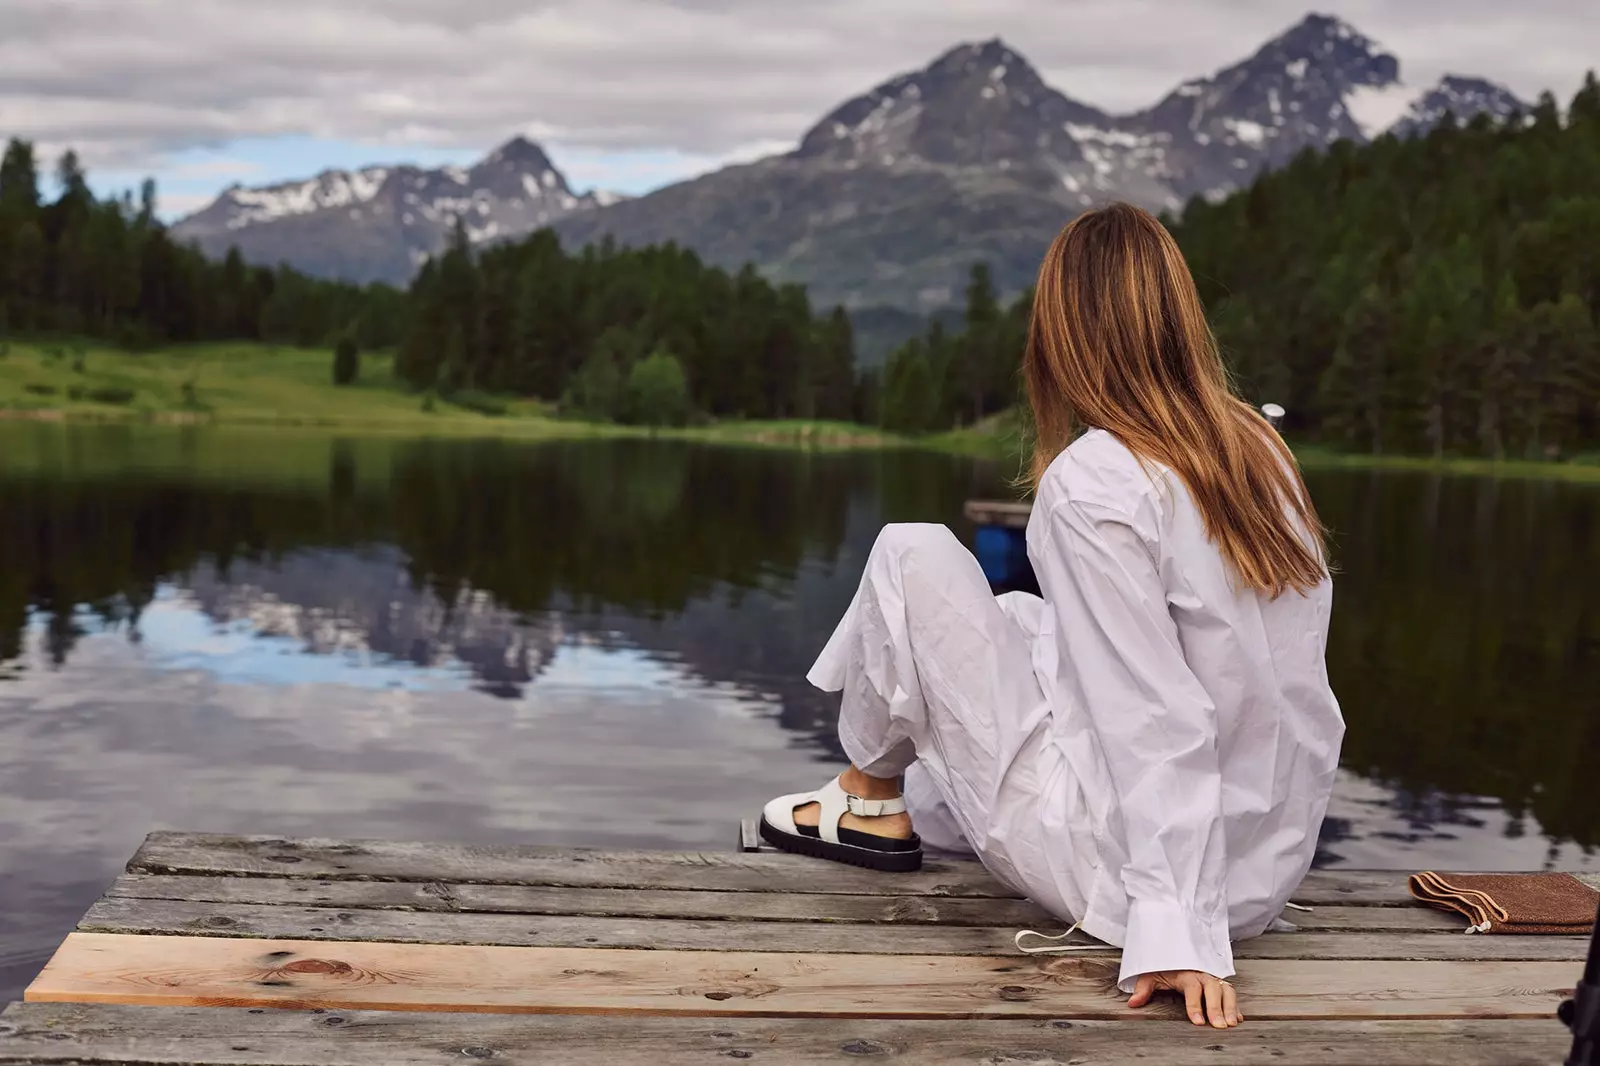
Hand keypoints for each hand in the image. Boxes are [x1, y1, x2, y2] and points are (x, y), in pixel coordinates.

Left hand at [1127, 969, 1241, 1027]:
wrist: (1174, 950)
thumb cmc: (1164, 966)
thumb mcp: (1151, 974)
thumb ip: (1144, 989)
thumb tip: (1133, 1003)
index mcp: (1186, 972)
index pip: (1192, 988)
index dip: (1195, 1005)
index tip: (1198, 1022)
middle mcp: (1202, 974)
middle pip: (1213, 989)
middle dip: (1217, 1008)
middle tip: (1219, 1026)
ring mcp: (1213, 978)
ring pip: (1226, 990)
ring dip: (1230, 1006)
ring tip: (1231, 1023)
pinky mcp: (1220, 983)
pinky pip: (1231, 992)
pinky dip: (1236, 1005)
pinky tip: (1238, 1018)